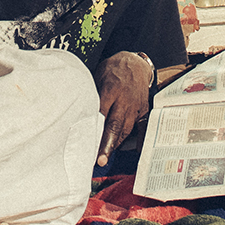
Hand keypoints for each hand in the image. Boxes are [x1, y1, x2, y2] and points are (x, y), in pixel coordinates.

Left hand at [94, 51, 153, 166]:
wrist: (136, 64)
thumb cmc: (113, 70)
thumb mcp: (98, 76)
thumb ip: (93, 94)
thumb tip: (81, 112)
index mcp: (111, 89)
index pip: (101, 112)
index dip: (93, 128)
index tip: (85, 142)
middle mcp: (124, 100)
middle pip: (115, 125)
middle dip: (107, 144)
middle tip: (99, 160)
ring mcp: (135, 107)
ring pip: (125, 130)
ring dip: (114, 145)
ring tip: (104, 158)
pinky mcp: (142, 111)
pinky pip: (136, 129)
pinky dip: (129, 140)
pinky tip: (121, 149)